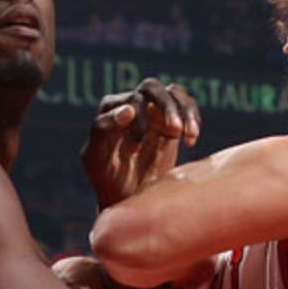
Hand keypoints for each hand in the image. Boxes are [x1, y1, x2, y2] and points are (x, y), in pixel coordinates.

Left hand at [81, 79, 199, 207]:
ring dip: (184, 110)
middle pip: (152, 88)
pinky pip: (187, 108)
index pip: (129, 99)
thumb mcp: (94, 158)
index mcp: (110, 109)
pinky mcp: (171, 126)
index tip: (135, 146)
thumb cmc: (104, 180)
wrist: (125, 201)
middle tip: (174, 130)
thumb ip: (102, 130)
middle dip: (166, 106)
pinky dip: (193, 119)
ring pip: (174, 93)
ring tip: (186, 134)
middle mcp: (132, 106)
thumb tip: (128, 109)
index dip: (137, 118)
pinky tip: (190, 140)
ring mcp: (153, 114)